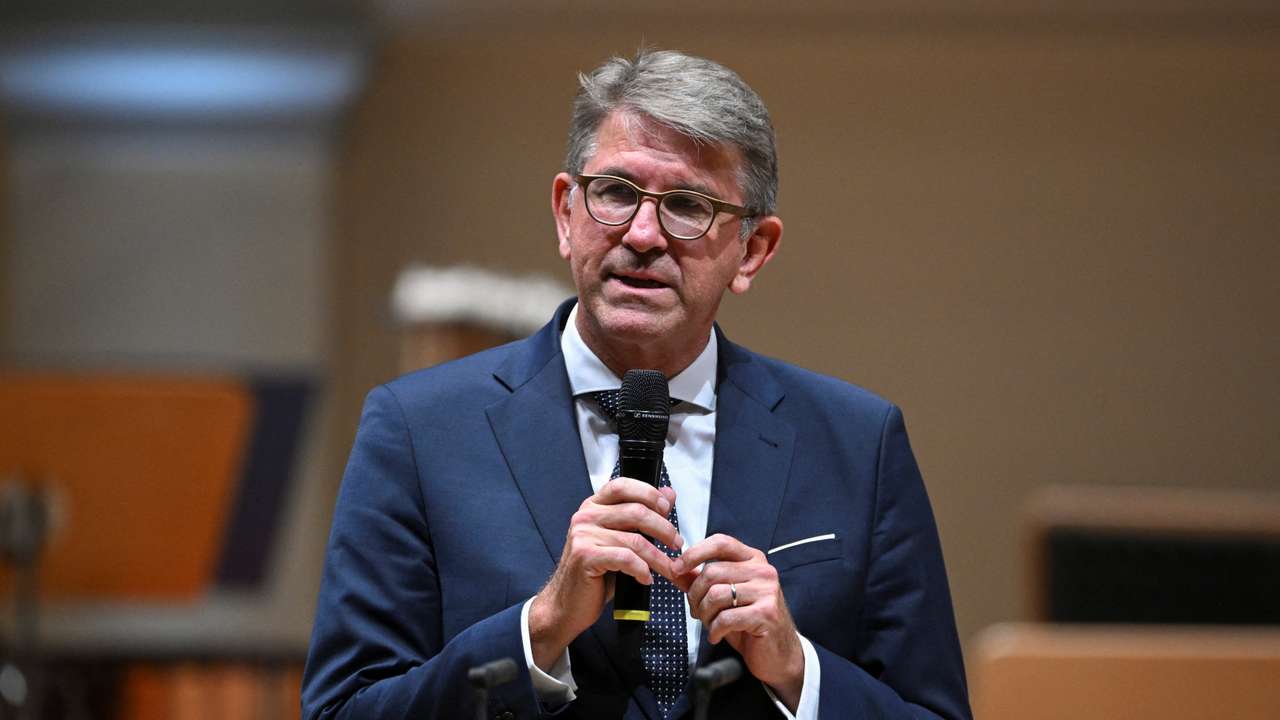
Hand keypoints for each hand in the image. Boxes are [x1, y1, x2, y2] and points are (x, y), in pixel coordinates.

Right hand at [528, 479, 680, 670]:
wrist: (567, 603)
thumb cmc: (596, 573)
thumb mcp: (621, 540)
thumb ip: (642, 517)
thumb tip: (669, 493)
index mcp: (593, 506)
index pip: (623, 486)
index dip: (649, 494)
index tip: (667, 509)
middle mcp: (586, 516)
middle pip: (636, 511)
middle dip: (664, 529)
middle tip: (677, 543)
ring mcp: (583, 535)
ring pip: (635, 539)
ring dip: (658, 557)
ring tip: (669, 568)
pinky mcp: (585, 556)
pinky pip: (625, 558)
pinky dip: (642, 569)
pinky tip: (646, 578)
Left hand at [673, 534, 804, 710]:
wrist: (777, 653)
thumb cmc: (748, 623)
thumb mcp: (722, 597)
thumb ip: (699, 580)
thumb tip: (673, 569)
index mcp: (752, 559)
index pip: (720, 542)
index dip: (694, 553)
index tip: (676, 568)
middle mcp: (762, 570)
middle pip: (712, 572)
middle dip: (695, 596)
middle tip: (696, 611)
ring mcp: (767, 591)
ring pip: (716, 595)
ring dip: (704, 614)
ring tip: (709, 624)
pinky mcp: (767, 613)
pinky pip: (726, 618)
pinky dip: (714, 630)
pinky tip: (717, 635)